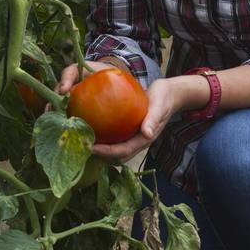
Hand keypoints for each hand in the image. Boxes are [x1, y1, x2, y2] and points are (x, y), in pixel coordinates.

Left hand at [57, 62, 202, 159]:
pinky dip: (101, 136)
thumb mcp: (159, 106)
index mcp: (144, 139)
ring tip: (80, 140)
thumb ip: (153, 119)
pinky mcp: (127, 129)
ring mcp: (131, 136)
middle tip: (80, 147)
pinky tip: (88, 127)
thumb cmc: (164, 99)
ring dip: (98, 148)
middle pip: (115, 155)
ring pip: (112, 148)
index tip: (92, 148)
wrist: (169, 94)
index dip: (107, 153)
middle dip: (99, 155)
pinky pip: (112, 136)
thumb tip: (146, 134)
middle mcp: (136, 141)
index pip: (123, 151)